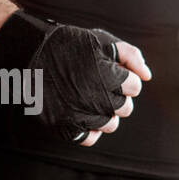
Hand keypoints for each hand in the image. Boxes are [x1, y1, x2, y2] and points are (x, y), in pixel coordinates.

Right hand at [0, 10, 151, 146]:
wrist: (30, 53)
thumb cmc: (70, 45)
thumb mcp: (103, 41)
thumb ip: (131, 56)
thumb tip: (148, 76)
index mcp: (105, 75)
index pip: (134, 87)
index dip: (127, 79)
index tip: (114, 73)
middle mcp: (92, 96)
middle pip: (125, 108)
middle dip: (120, 97)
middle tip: (104, 86)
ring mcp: (76, 112)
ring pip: (110, 125)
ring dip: (108, 113)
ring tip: (95, 99)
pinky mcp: (61, 124)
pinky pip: (88, 138)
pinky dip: (91, 129)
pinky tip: (86, 114)